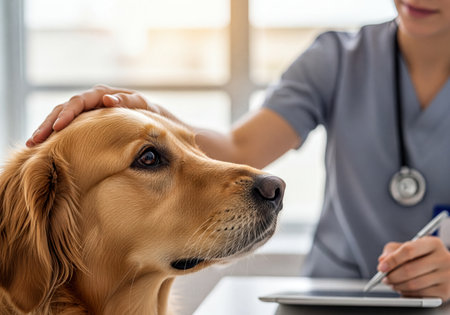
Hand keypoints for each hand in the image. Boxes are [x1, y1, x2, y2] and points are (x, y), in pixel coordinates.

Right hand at [26, 85, 159, 146]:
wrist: (149, 117)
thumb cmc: (147, 111)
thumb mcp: (141, 105)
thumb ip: (127, 101)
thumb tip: (108, 100)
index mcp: (101, 94)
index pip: (79, 102)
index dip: (67, 114)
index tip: (57, 128)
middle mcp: (90, 100)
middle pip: (63, 109)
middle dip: (48, 124)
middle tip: (35, 140)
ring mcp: (85, 111)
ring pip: (60, 117)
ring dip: (45, 130)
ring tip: (32, 145)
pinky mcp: (83, 121)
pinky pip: (65, 126)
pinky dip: (53, 135)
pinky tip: (43, 146)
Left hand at [378, 236, 449, 300]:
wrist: (443, 268)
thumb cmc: (420, 256)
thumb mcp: (406, 247)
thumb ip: (391, 251)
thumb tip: (382, 261)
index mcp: (433, 243)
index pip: (409, 250)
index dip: (392, 260)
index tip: (381, 268)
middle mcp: (443, 259)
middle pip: (410, 269)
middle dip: (392, 276)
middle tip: (384, 279)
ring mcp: (446, 276)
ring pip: (414, 284)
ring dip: (397, 286)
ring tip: (392, 284)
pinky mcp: (445, 291)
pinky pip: (420, 296)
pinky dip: (407, 294)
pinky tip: (403, 289)